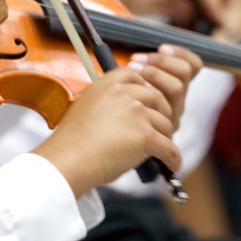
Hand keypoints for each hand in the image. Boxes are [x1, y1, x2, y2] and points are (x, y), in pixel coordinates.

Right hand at [31, 45, 200, 197]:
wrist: (68, 160)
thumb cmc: (73, 142)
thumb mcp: (86, 108)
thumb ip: (108, 103)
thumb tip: (127, 115)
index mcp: (107, 84)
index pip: (135, 76)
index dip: (145, 88)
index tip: (146, 101)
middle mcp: (124, 93)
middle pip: (156, 97)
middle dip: (160, 113)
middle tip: (158, 128)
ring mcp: (136, 113)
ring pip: (165, 123)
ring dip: (165, 137)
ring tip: (162, 150)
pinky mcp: (145, 135)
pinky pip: (168, 146)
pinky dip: (172, 157)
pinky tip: (172, 165)